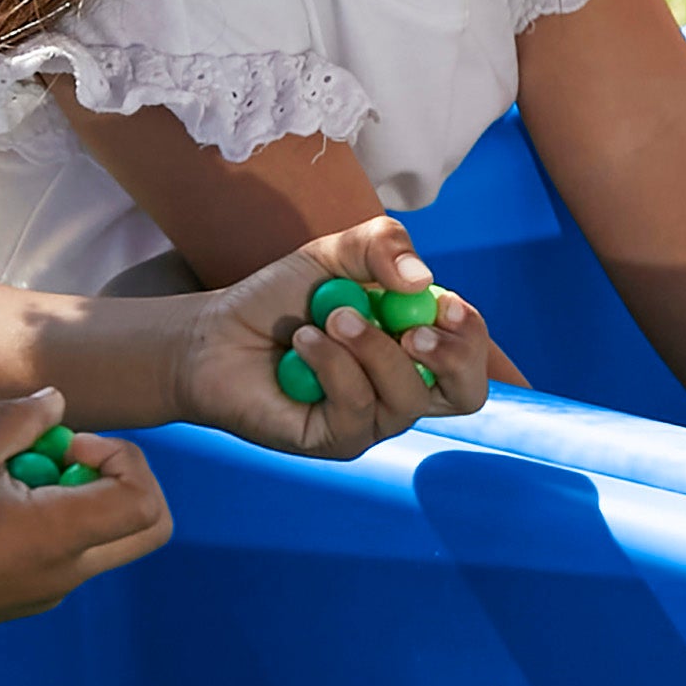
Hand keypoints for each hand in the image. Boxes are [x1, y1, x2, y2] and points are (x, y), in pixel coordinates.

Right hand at [0, 392, 174, 640]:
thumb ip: (18, 419)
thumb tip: (56, 403)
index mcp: (60, 537)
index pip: (146, 501)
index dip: (123, 459)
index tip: (68, 447)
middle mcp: (68, 572)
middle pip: (146, 527)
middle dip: (120, 479)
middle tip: (61, 460)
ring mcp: (50, 592)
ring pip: (105, 538)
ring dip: (79, 498)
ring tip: (10, 480)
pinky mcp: (28, 599)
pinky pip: (69, 555)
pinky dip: (54, 522)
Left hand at [157, 221, 495, 452]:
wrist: (214, 335)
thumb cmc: (278, 300)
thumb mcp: (333, 255)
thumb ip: (382, 245)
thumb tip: (423, 280)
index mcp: (415, 346)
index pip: (471, 352)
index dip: (470, 333)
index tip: (444, 304)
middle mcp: (402, 388)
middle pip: (467, 394)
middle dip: (451, 357)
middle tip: (412, 328)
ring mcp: (371, 420)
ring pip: (406, 397)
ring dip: (371, 347)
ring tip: (330, 316)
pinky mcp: (335, 440)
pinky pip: (356, 408)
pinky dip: (332, 363)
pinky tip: (303, 342)